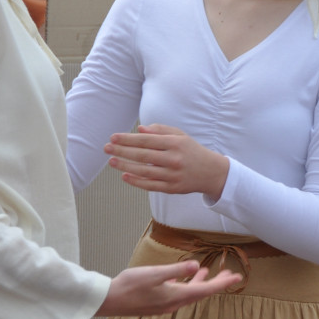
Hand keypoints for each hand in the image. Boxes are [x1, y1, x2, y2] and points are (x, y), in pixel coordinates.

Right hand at [97, 260, 242, 316]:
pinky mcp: (157, 304)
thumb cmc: (129, 285)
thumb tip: (197, 265)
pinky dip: (188, 285)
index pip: (205, 290)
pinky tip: (186, 278)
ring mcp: (165, 305)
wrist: (108, 300)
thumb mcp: (154, 273)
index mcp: (175, 296)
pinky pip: (180, 294)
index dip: (222, 284)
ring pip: (190, 293)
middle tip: (230, 275)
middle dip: (216, 283)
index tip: (238, 278)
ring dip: (202, 283)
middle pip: (201, 293)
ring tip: (210, 273)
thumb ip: (176, 270)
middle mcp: (173, 304)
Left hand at [105, 124, 229, 196]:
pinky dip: (136, 181)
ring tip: (112, 161)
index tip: (113, 137)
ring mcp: (172, 175)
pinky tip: (124, 175)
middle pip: (142, 155)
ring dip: (125, 166)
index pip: (146, 140)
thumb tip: (139, 130)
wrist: (211, 172)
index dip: (128, 139)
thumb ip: (160, 130)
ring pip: (144, 171)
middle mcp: (173, 159)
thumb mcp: (180, 135)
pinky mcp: (171, 188)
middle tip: (107, 148)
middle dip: (122, 151)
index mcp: (175, 143)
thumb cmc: (191, 151)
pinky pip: (150, 185)